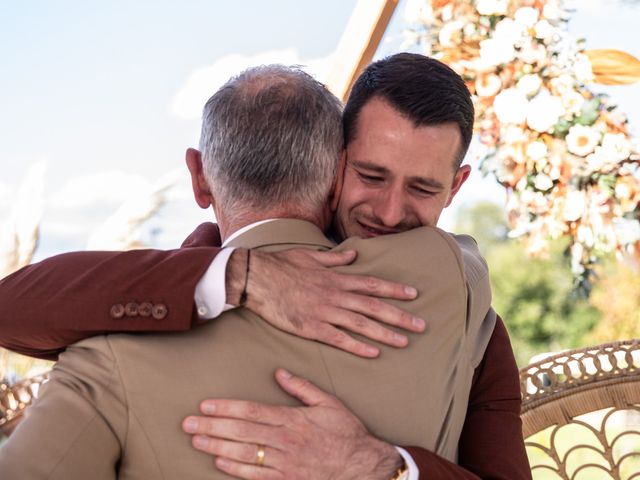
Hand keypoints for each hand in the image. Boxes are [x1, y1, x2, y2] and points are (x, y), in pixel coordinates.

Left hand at [182, 369, 402, 479]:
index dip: (226, 408)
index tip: (206, 405)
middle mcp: (285, 441)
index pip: (252, 411)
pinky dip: (235, 470)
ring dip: (217, 447)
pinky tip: (219, 463)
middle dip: (212, 427)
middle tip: (188, 423)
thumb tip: (280, 372)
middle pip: (241, 432)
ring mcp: (285, 463)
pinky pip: (256, 476)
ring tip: (196, 441)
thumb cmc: (346, 432)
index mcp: (293, 420)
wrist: (362, 466)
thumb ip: (302, 387)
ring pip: (244, 454)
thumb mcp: (328, 402)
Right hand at [226, 248, 424, 357]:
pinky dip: (358, 346)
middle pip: (374, 307)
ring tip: (405, 341)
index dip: (394, 290)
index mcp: (336, 278)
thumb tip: (353, 255)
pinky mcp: (311, 327)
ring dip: (385, 333)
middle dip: (400, 316)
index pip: (372, 285)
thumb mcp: (310, 256)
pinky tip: (374, 353)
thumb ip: (334, 260)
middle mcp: (336, 295)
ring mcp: (324, 312)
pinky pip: (339, 339)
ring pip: (361, 324)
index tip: (413, 295)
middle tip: (421, 325)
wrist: (256, 277)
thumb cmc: (281, 264)